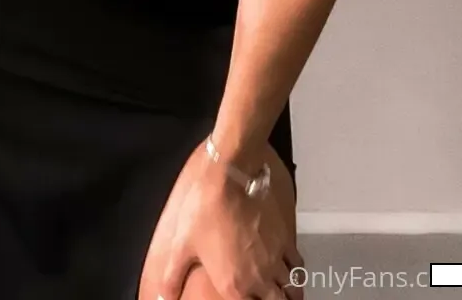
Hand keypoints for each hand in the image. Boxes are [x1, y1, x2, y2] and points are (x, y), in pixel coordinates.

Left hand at [149, 139, 303, 299]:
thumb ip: (171, 277)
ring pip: (293, 285)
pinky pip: (298, 262)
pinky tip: (290, 266)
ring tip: (286, 292)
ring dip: (290, 292)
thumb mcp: (180, 244)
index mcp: (235, 285)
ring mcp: (277, 256)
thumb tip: (163, 297)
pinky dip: (296, 269)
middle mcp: (261, 276)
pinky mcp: (286, 236)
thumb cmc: (204, 208)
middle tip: (275, 299)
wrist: (232, 174)